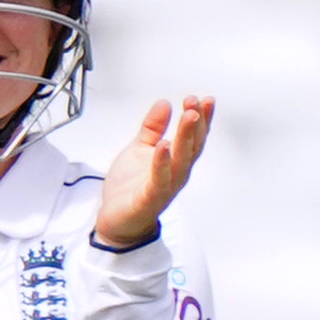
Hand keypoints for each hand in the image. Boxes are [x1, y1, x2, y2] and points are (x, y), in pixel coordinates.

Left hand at [91, 94, 216, 249]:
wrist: (115, 220)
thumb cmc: (130, 189)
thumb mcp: (140, 149)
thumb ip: (153, 128)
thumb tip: (165, 104)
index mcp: (176, 162)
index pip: (194, 137)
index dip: (202, 118)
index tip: (204, 99)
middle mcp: (176, 174)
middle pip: (192, 146)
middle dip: (196, 123)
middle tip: (195, 101)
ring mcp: (165, 187)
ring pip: (181, 161)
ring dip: (186, 137)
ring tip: (188, 116)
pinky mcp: (150, 199)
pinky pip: (159, 180)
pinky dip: (162, 163)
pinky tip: (163, 146)